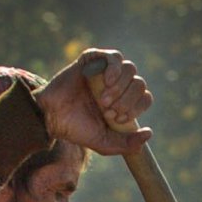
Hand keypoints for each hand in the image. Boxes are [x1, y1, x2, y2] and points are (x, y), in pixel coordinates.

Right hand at [33, 48, 153, 155]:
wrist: (52, 117)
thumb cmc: (78, 130)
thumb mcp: (106, 144)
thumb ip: (129, 144)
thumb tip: (149, 133)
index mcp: (124, 102)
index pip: (145, 98)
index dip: (136, 108)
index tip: (117, 118)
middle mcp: (118, 85)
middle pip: (139, 83)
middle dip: (127, 100)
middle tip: (108, 111)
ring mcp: (106, 72)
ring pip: (130, 69)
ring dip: (121, 87)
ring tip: (103, 99)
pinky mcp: (92, 61)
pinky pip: (113, 56)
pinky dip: (115, 68)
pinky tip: (108, 81)